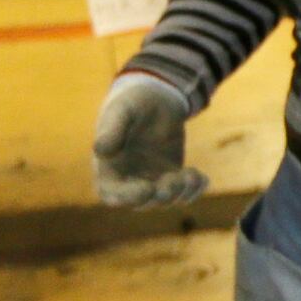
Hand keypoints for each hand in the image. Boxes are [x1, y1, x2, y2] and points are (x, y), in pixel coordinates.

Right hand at [91, 73, 209, 208]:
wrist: (157, 98)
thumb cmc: (132, 103)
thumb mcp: (121, 110)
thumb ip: (111, 129)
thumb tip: (99, 150)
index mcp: (109, 168)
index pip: (112, 195)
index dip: (128, 197)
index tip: (147, 188)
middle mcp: (129, 179)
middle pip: (142, 203)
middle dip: (160, 196)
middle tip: (174, 180)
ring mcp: (152, 179)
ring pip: (166, 200)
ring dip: (180, 193)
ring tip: (190, 175)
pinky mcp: (172, 175)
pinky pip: (184, 191)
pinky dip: (194, 189)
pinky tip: (201, 177)